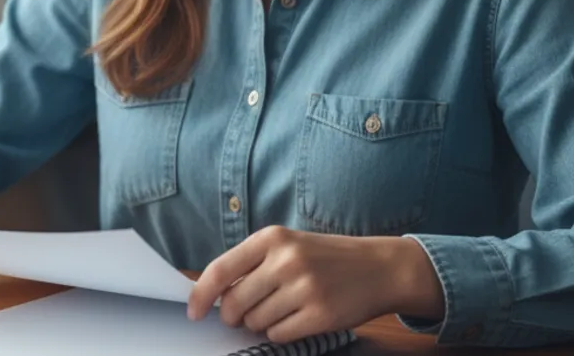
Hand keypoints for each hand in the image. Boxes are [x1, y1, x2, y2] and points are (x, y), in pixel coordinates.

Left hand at [188, 226, 444, 343]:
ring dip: (260, 323)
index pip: (221, 270)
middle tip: (244, 315)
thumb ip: (252, 265)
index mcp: (272, 238)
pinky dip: (280, 333)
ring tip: (282, 309)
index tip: (193, 312)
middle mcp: (287, 260)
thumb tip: (214, 296)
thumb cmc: (325, 258)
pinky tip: (296, 319)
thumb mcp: (288, 246)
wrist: (380, 267)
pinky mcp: (321, 315)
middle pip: (235, 303)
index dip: (201, 294)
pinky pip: (278, 335)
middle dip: (233, 316)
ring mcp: (305, 288)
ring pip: (255, 321)